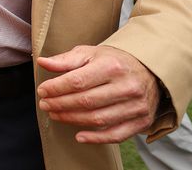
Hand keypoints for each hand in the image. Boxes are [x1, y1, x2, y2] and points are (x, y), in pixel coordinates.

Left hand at [37, 45, 159, 143]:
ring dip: (72, 120)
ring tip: (56, 115)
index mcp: (112, 66)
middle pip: (86, 101)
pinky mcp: (142, 121)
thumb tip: (42, 62)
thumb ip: (66, 60)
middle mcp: (126, 86)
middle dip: (60, 104)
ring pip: (98, 119)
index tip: (42, 90)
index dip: (56, 88)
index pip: (77, 81)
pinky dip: (96, 139)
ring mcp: (136, 106)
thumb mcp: (90, 54)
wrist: (149, 70)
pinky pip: (116, 135)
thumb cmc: (114, 61)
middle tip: (45, 105)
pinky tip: (79, 136)